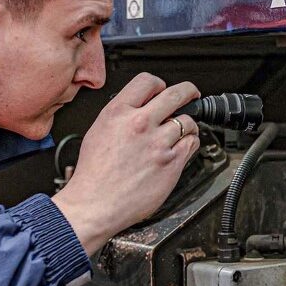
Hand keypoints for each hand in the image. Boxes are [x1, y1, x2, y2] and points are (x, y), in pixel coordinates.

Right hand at [52, 73, 199, 254]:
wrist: (94, 204)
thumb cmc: (93, 175)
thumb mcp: (98, 132)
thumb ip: (120, 116)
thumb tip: (138, 108)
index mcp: (117, 113)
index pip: (147, 81)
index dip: (159, 84)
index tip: (163, 90)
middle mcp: (139, 123)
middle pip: (176, 94)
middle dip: (188, 91)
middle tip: (191, 94)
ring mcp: (158, 143)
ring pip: (187, 120)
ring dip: (187, 125)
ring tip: (181, 132)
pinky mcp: (171, 162)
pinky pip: (192, 143)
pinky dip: (189, 144)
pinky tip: (180, 149)